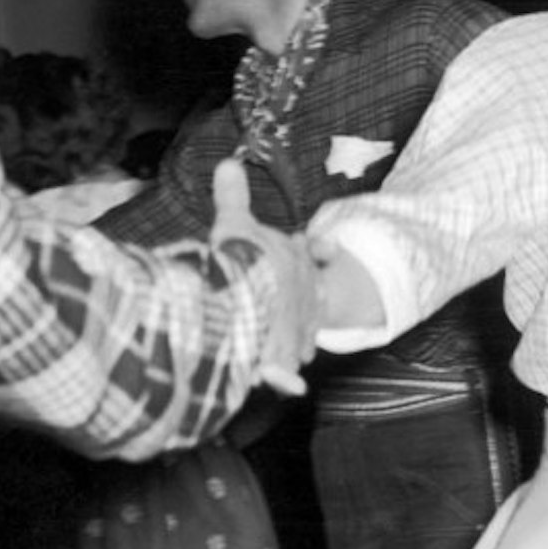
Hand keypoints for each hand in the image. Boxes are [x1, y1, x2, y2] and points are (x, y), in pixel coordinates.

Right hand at [211, 159, 317, 394]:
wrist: (244, 298)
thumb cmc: (240, 260)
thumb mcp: (233, 224)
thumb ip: (233, 196)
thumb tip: (229, 162)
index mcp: (295, 263)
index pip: (309, 254)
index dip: (311, 251)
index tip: (318, 249)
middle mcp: (305, 299)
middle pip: (312, 297)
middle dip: (305, 298)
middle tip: (290, 299)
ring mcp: (298, 331)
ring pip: (303, 335)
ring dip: (296, 338)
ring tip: (287, 343)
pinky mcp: (285, 361)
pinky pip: (287, 374)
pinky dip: (287, 379)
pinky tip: (290, 386)